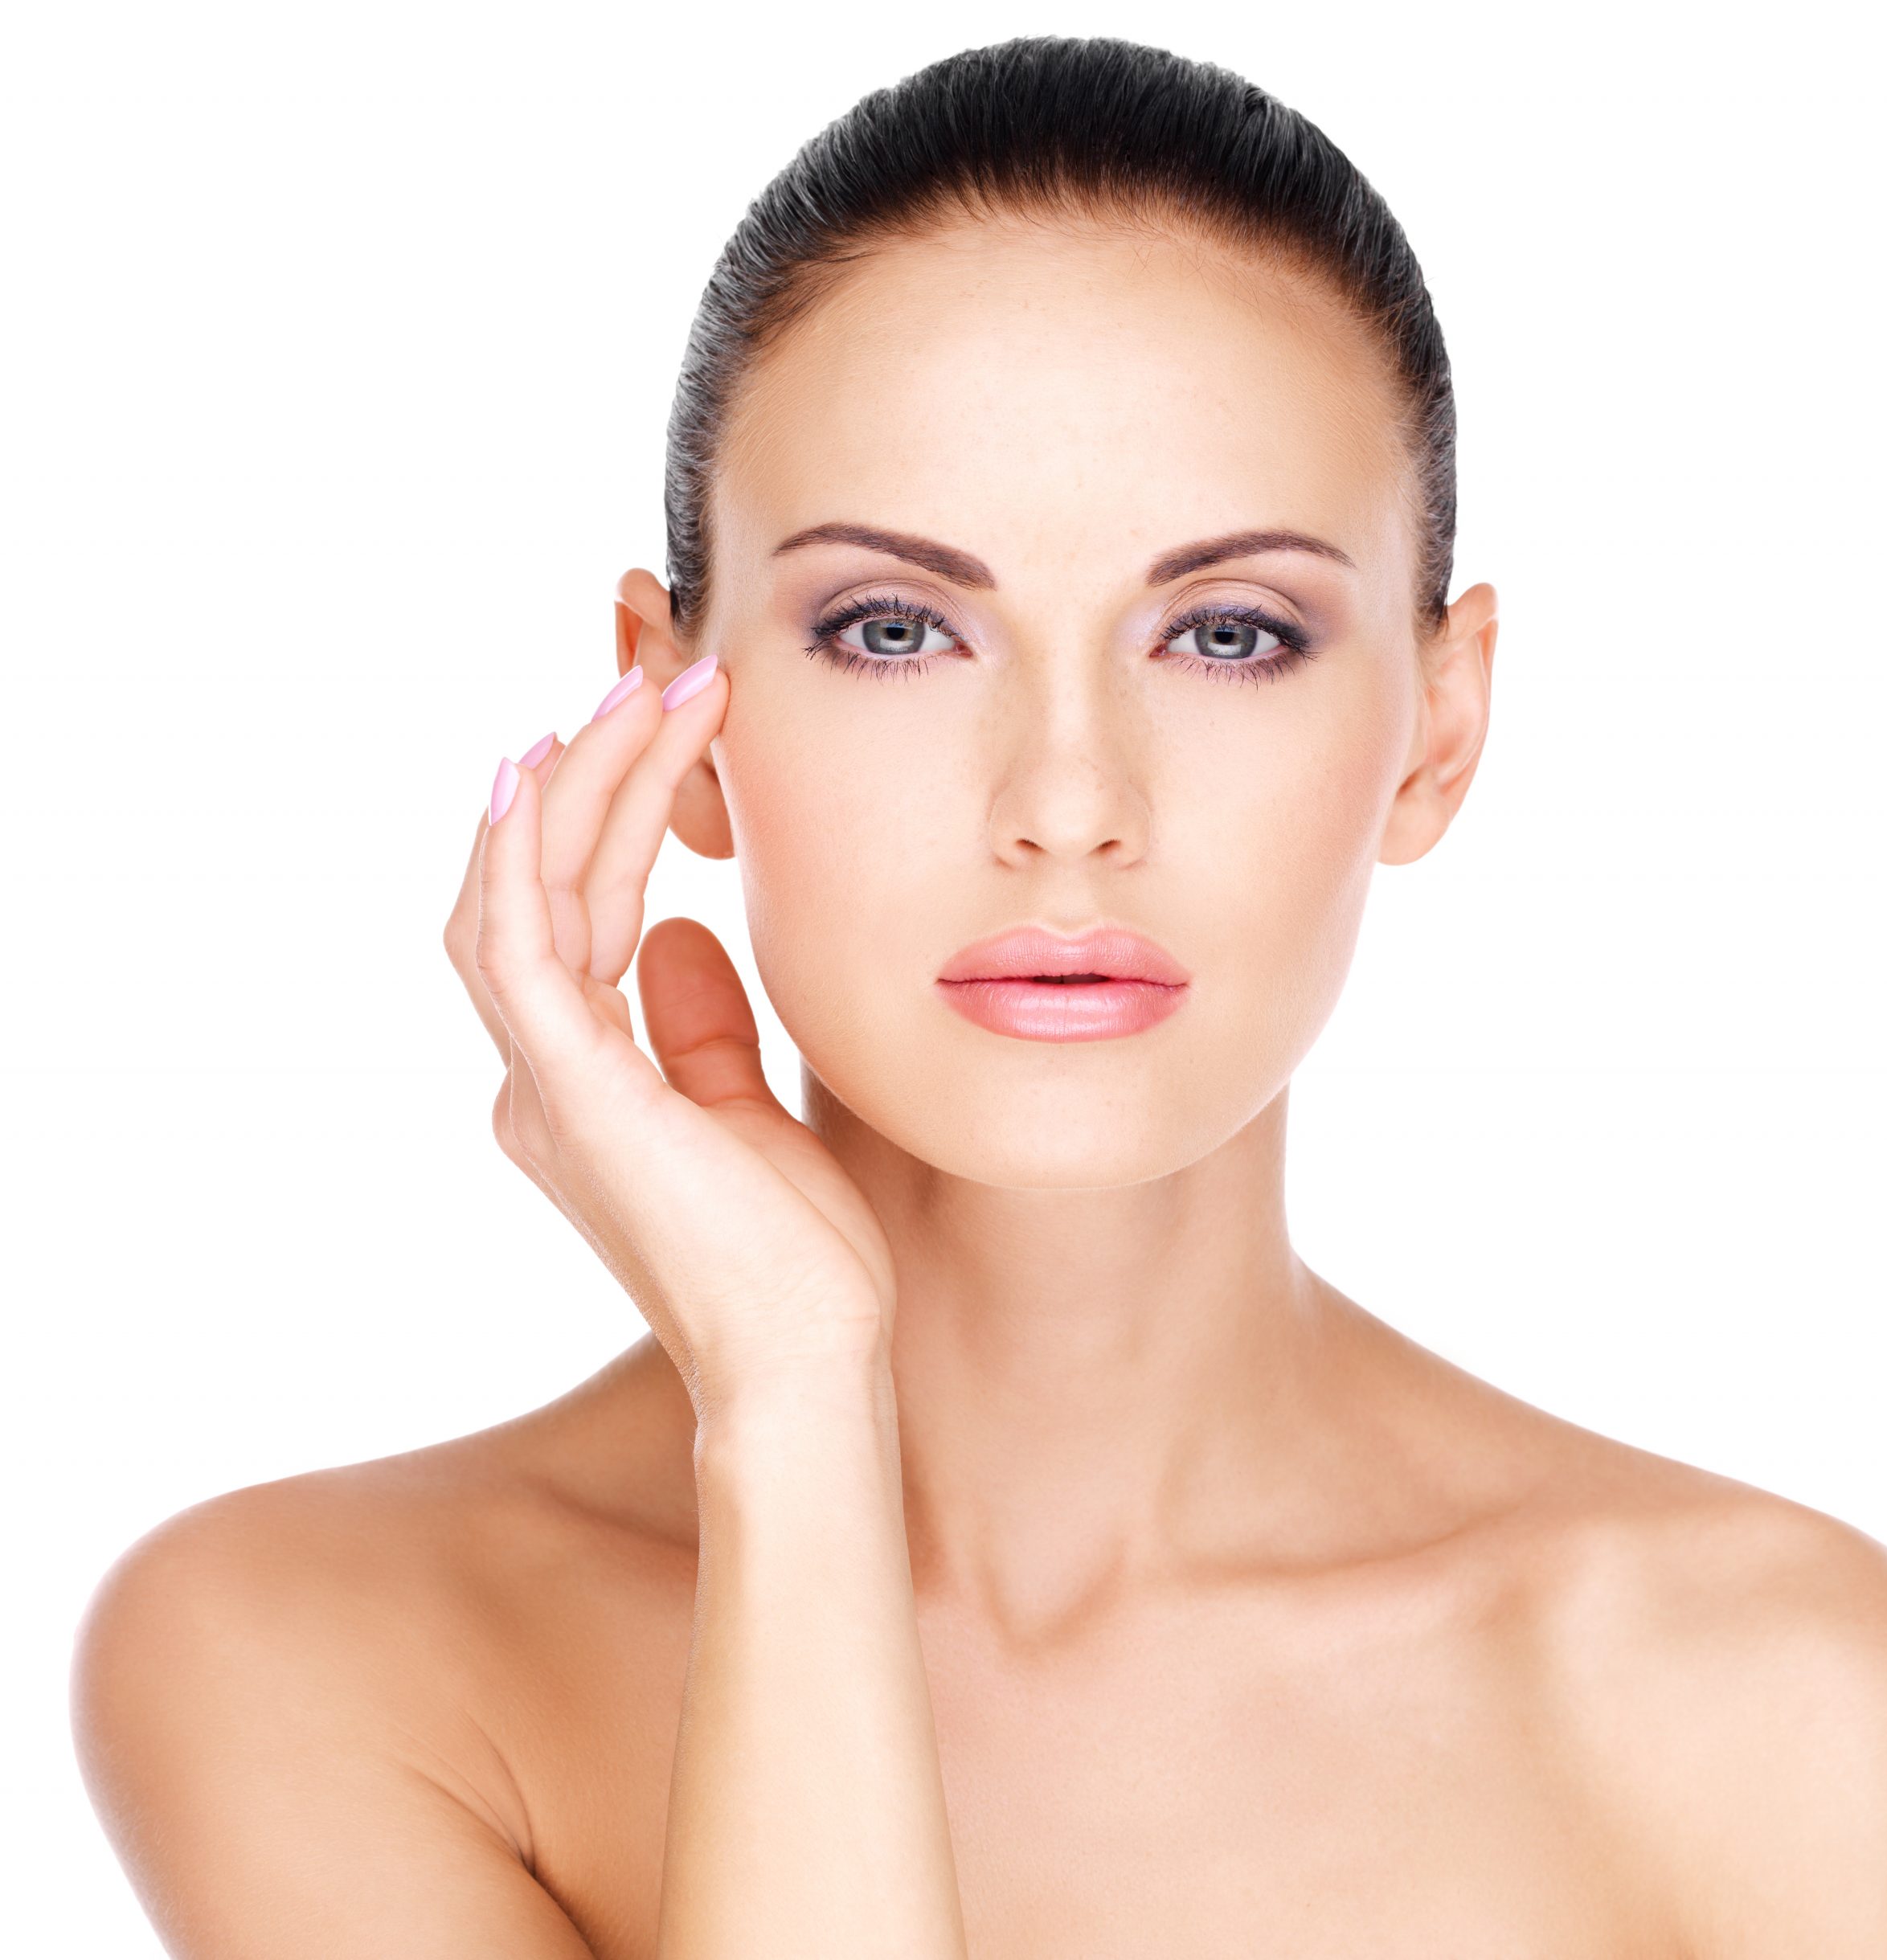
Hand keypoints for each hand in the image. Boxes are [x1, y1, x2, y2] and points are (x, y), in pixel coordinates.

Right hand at [442, 653, 895, 1418]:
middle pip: (538, 886)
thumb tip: (679, 932)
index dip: (611, 815)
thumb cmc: (794, 1257)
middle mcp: (542, 1079)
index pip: (578, 914)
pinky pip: (518, 944)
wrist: (810, 1360)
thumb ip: (699, 1024)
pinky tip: (540, 769)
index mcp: (583, 1084)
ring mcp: (544, 1085)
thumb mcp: (746, 1108)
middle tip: (659, 679)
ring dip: (573, 785)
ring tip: (639, 693)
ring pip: (521, 894)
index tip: (672, 729)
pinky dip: (519, 853)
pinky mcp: (570, 1091)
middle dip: (592, 775)